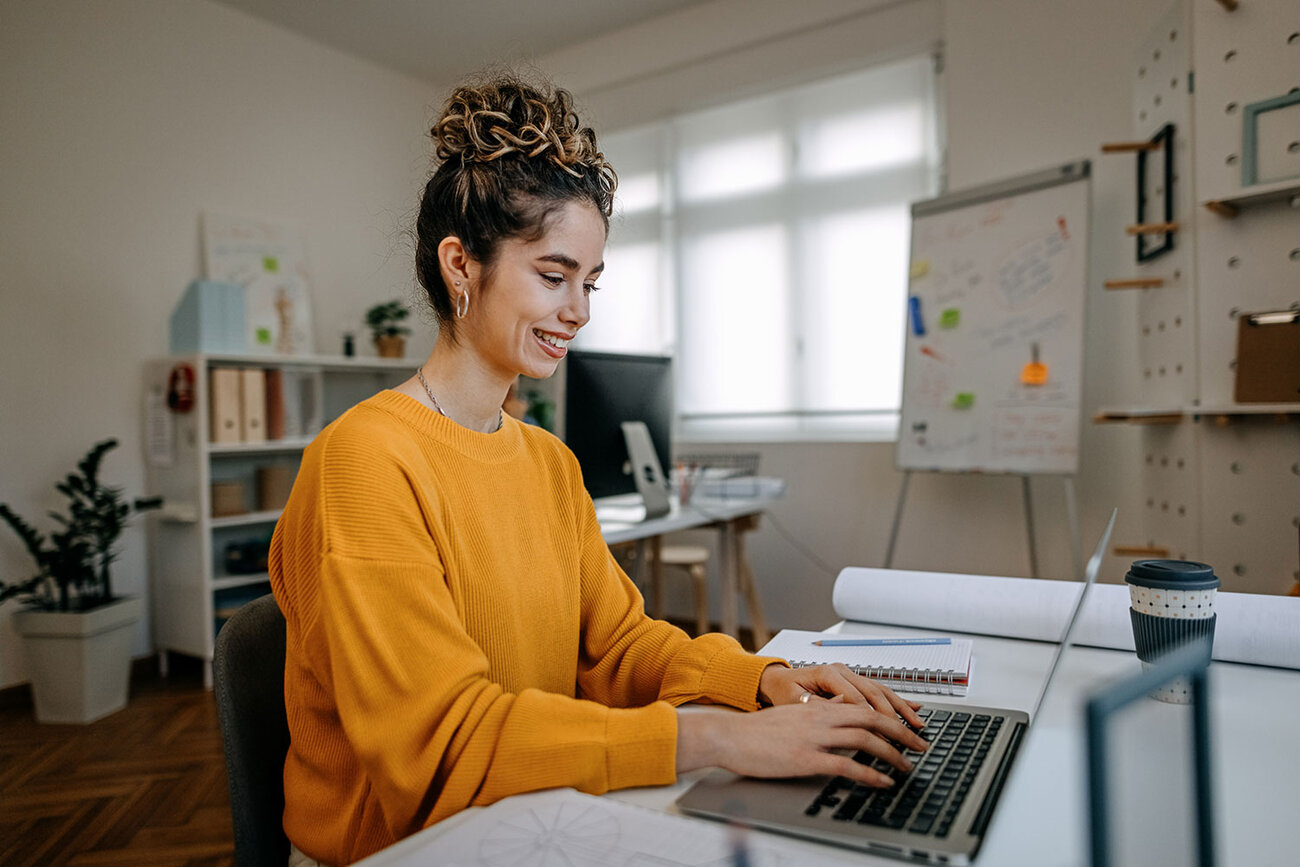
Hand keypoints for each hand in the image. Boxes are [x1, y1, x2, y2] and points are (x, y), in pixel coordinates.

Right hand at [677, 703, 929, 787]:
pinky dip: (870, 773)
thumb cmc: (757, 731)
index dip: (891, 716)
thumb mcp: (793, 716)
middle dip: (902, 733)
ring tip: (907, 767)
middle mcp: (821, 716)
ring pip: (865, 738)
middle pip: (872, 718)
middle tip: (920, 745)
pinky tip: (882, 782)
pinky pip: (846, 764)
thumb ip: (818, 716)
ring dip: (892, 753)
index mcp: (818, 706)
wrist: (729, 736)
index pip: (864, 705)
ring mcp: (814, 737)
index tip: (907, 727)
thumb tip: (841, 720)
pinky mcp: (805, 758)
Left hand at [758, 663, 924, 729]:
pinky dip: (897, 700)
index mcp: (828, 673)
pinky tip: (913, 708)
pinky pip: (879, 689)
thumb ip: (817, 707)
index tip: (884, 742)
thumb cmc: (782, 691)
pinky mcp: (853, 680)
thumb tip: (841, 713)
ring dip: (902, 709)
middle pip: (875, 695)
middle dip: (895, 719)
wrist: (775, 680)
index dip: (871, 722)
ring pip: (882, 691)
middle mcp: (842, 670)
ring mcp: (849, 674)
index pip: (857, 700)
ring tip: (918, 726)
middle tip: (911, 739)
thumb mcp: (792, 702)